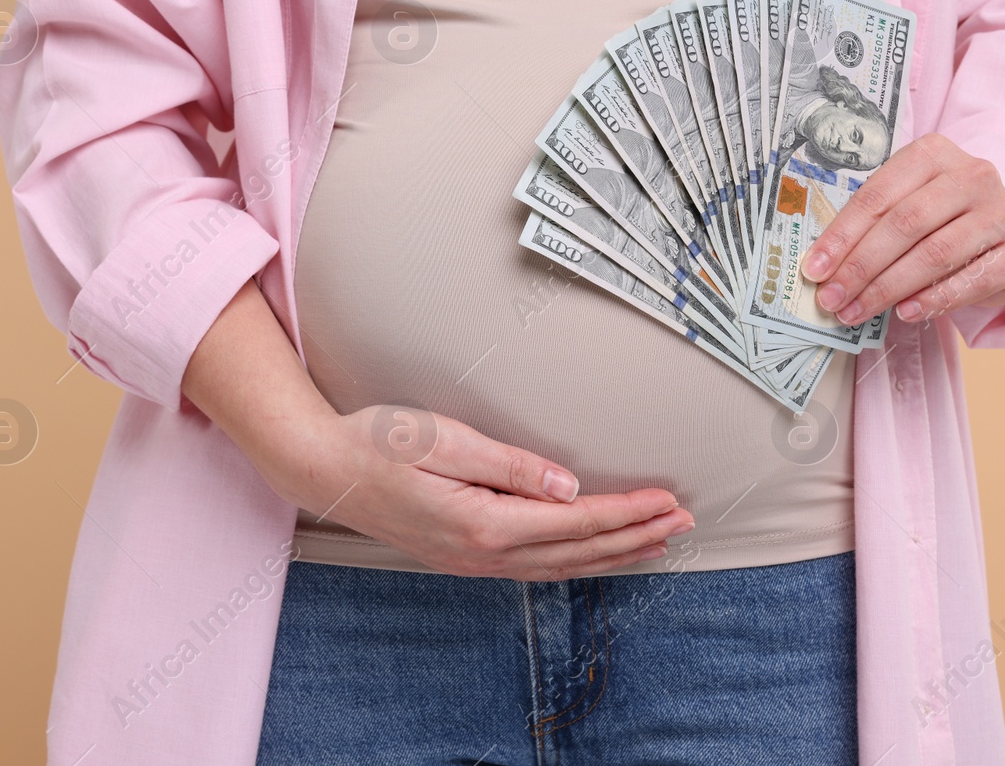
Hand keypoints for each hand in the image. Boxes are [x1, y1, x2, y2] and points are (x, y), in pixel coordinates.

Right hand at [265, 404, 693, 580]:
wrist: (323, 471)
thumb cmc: (376, 444)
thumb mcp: (442, 440)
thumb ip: (508, 465)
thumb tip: (566, 487)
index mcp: (483, 523)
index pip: (575, 521)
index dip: (628, 511)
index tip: (669, 499)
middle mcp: (481, 553)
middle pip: (576, 551)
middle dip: (634, 536)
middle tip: (683, 521)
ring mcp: (470, 561)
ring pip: (559, 566)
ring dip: (611, 555)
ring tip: (654, 543)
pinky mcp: (461, 556)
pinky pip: (534, 567)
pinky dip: (575, 561)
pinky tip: (589, 554)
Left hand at [803, 133, 1004, 324]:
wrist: (1001, 228)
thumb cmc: (940, 216)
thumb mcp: (907, 203)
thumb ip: (872, 224)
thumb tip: (823, 266)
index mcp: (930, 156)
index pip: (875, 197)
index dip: (841, 236)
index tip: (814, 269)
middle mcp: (968, 177)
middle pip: (903, 225)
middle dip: (860, 266)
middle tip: (830, 298)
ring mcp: (998, 212)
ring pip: (935, 253)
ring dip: (888, 288)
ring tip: (855, 311)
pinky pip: (973, 279)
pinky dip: (935, 299)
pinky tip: (905, 313)